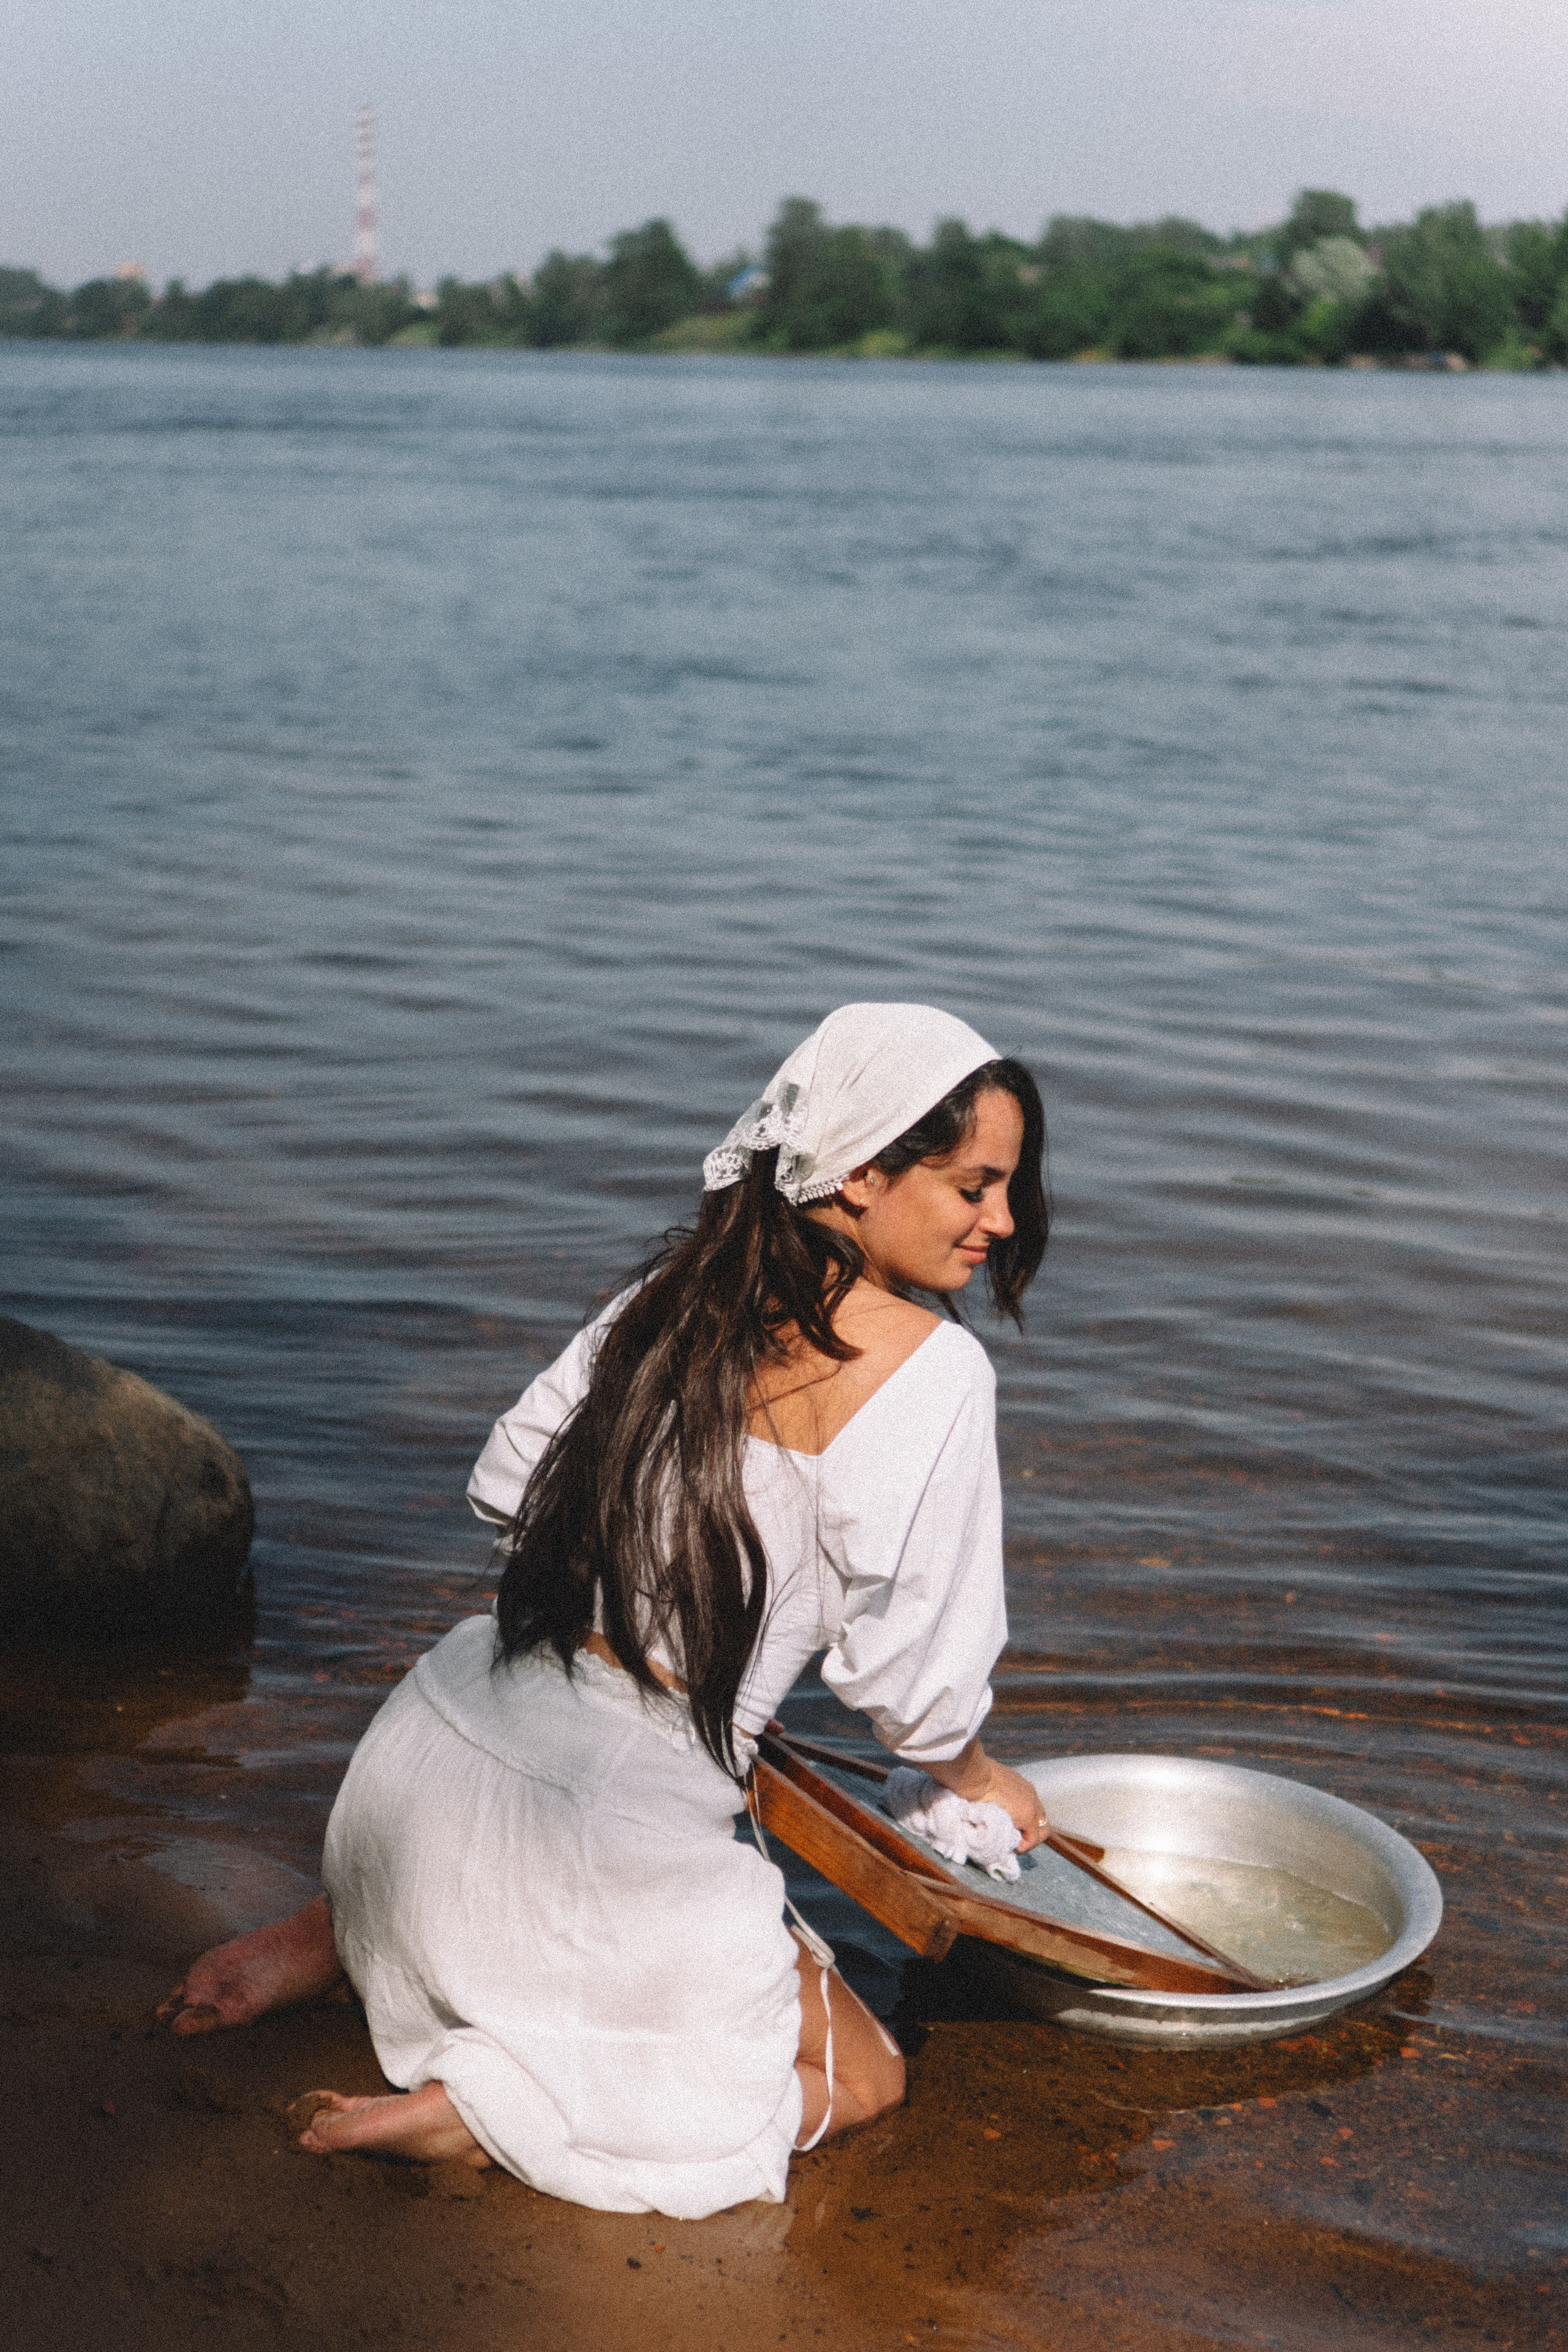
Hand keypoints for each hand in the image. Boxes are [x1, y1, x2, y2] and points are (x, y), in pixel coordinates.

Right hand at [922, 1741, 1049, 1851]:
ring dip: (1028, 1839)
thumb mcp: (983, 1783)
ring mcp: (1030, 1803)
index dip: (1024, 1822)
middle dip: (1030, 1832)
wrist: (972, 1772)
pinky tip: (1012, 1847)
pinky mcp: (1027, 1815)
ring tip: (1013, 1845)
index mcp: (1018, 1784)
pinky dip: (1024, 1845)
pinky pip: (1033, 1838)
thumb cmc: (969, 1776)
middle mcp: (1029, 1793)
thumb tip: (978, 1802)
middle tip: (1014, 1840)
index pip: (1030, 1806)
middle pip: (1041, 1818)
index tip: (1010, 1829)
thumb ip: (989, 1793)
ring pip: (1042, 1829)